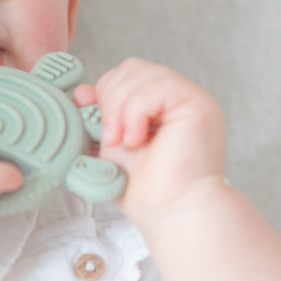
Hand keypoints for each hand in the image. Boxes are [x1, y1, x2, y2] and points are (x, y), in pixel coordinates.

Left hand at [74, 59, 226, 227]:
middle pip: (133, 68)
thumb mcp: (110, 145)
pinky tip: (137, 140)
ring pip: (143, 75)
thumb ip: (99, 117)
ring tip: (123, 143)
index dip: (106, 94)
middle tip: (110, 139)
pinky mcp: (198, 105)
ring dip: (121, 109)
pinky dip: (136, 113)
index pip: (126, 74)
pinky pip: (157, 88)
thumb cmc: (143, 189)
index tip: (99, 131)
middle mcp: (179, 96)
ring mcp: (192, 98)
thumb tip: (82, 91)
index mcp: (160, 103)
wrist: (168, 212)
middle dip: (110, 100)